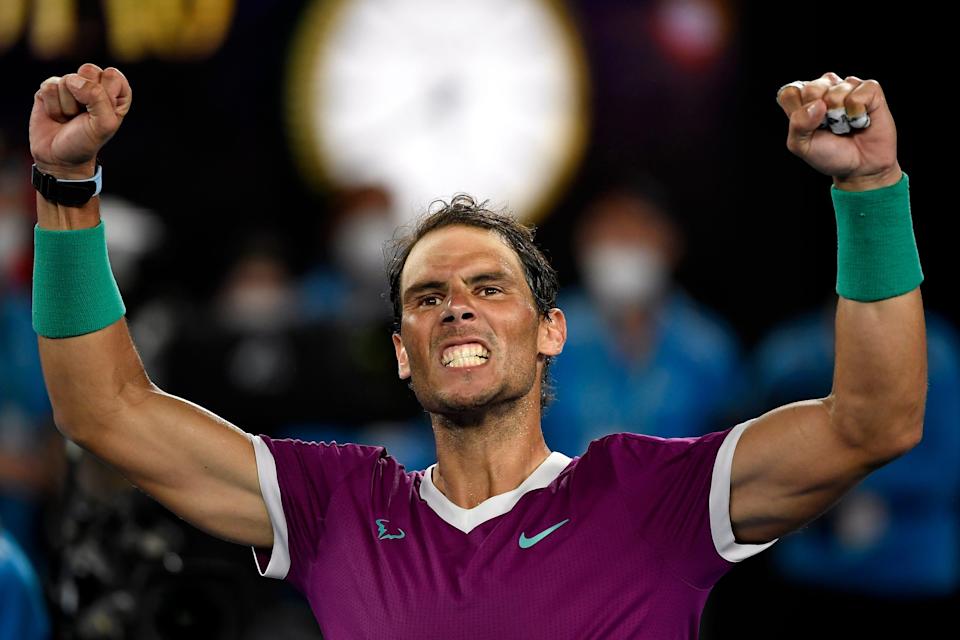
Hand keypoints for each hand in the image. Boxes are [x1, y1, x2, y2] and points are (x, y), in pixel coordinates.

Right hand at [29, 63, 131, 179]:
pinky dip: (53, 106)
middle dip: (85, 96)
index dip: (105, 95)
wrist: (59, 157)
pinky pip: (49, 87)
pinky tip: (57, 116)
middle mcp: (94, 86)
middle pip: (89, 70)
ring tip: (70, 118)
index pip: (112, 75)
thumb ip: (98, 98)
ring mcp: (71, 86)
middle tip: (84, 114)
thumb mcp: (103, 125)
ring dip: (67, 105)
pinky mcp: (50, 89)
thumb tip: (74, 80)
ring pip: (67, 79)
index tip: (102, 113)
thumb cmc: (86, 142)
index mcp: (115, 94)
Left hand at [776, 72, 899, 189]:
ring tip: (846, 124)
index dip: (797, 112)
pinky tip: (860, 119)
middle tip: (829, 126)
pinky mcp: (870, 89)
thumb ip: (797, 125)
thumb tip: (818, 104)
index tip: (808, 127)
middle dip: (819, 115)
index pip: (789, 93)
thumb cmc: (829, 154)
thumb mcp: (802, 146)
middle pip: (811, 89)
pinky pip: (860, 93)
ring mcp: (847, 86)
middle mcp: (824, 87)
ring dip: (841, 116)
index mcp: (803, 99)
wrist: (860, 168)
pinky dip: (859, 111)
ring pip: (836, 91)